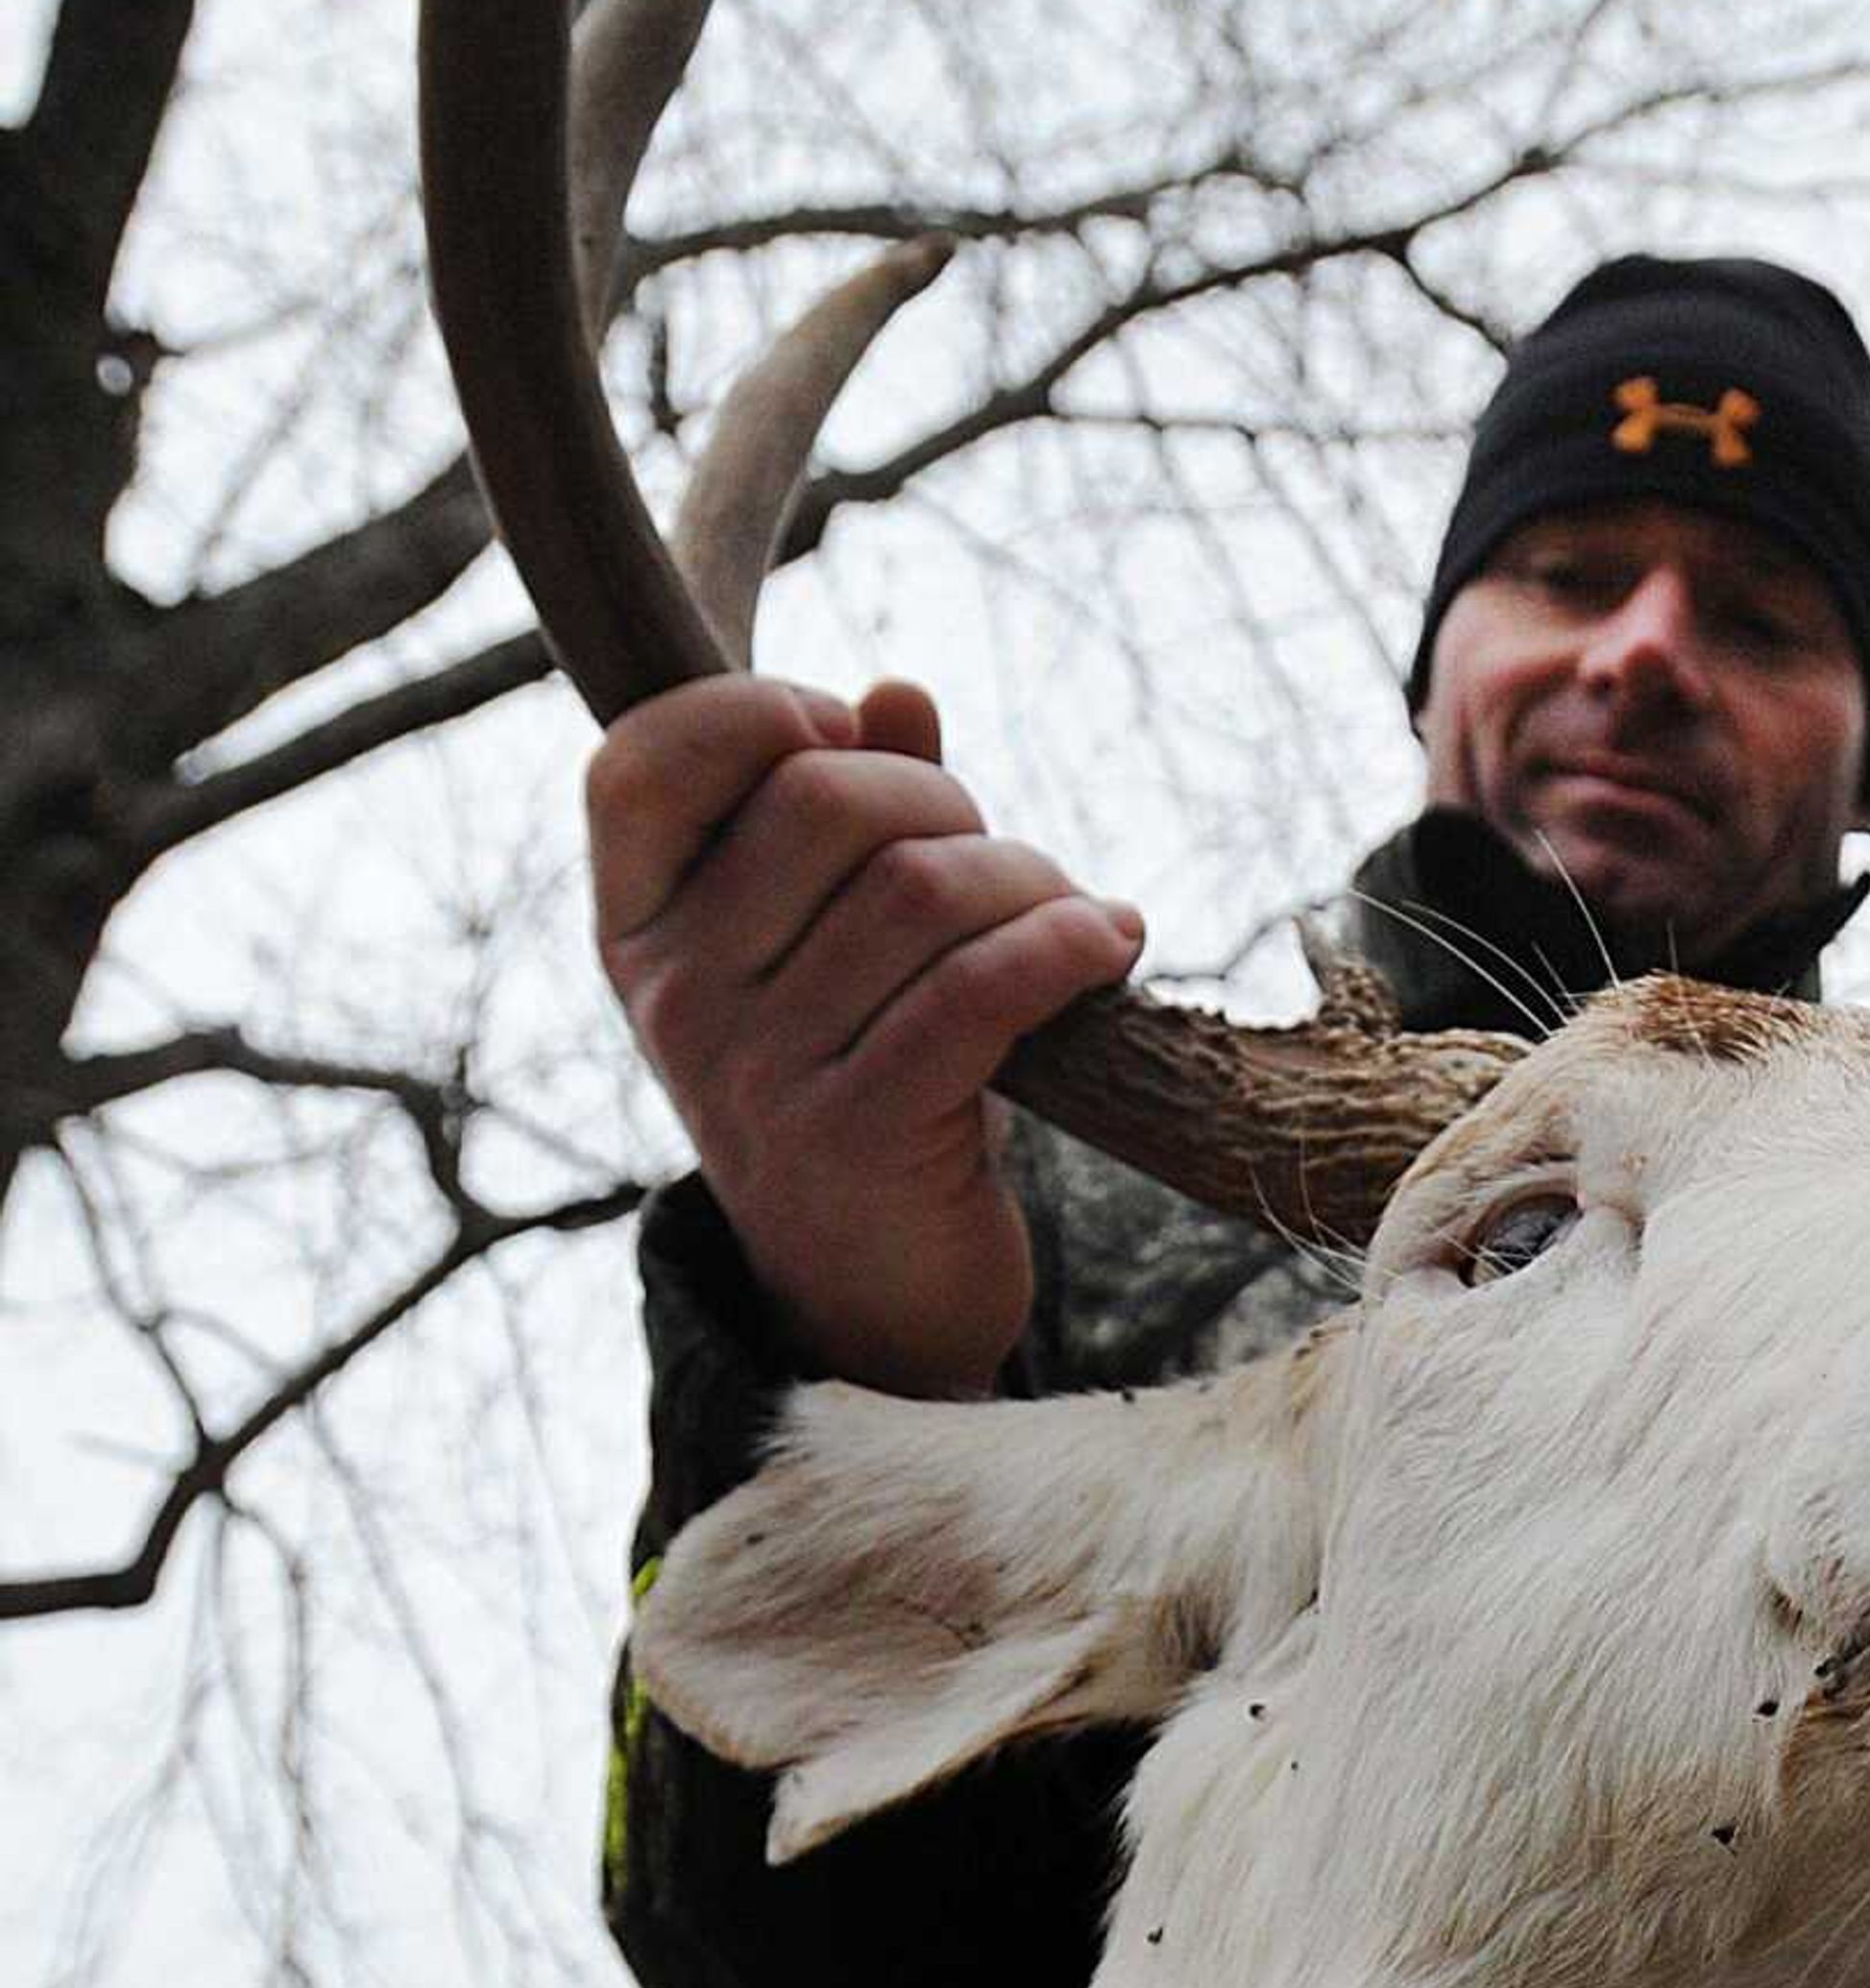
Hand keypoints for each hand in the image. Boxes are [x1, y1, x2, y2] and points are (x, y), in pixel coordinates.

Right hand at [587, 675, 1142, 1394]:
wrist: (879, 1293)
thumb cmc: (868, 1077)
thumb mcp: (833, 946)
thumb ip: (855, 814)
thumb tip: (898, 694)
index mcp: (641, 931)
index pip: (639, 764)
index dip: (755, 712)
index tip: (851, 735)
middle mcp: (676, 996)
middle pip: (824, 800)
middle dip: (950, 804)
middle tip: (1005, 866)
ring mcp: (756, 1072)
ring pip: (923, 888)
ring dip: (1033, 882)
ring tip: (1073, 919)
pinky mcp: (858, 1137)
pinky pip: (983, 988)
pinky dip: (1071, 944)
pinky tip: (1113, 945)